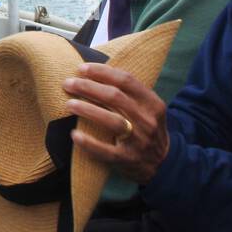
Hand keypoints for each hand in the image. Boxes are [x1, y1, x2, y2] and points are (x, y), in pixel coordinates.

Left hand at [63, 62, 169, 184]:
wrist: (163, 163)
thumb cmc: (144, 128)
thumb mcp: (146, 108)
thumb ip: (127, 93)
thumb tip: (92, 73)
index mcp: (152, 104)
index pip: (127, 81)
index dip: (102, 72)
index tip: (81, 68)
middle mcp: (147, 121)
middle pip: (115, 97)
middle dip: (88, 87)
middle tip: (68, 83)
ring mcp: (139, 141)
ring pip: (112, 121)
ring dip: (87, 109)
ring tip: (69, 104)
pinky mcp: (127, 159)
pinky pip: (106, 151)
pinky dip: (89, 142)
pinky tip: (74, 135)